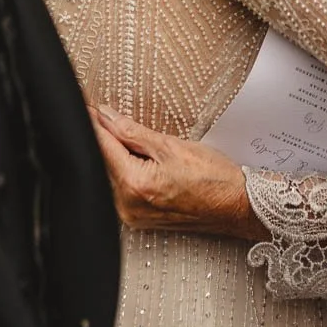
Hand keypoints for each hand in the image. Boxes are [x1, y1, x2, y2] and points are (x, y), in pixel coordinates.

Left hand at [89, 104, 268, 241]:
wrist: (238, 205)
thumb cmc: (215, 179)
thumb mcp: (172, 145)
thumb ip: (133, 131)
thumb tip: (107, 117)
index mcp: (135, 185)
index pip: (102, 147)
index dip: (93, 123)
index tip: (87, 108)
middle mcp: (128, 206)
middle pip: (103, 163)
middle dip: (106, 138)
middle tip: (110, 116)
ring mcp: (133, 216)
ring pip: (111, 176)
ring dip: (117, 155)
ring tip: (136, 140)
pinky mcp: (140, 218)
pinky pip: (122, 189)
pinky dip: (126, 170)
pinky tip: (141, 160)